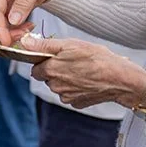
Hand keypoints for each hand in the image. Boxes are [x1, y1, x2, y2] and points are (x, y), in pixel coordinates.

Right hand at [0, 0, 64, 44]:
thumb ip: (24, 2)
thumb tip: (13, 20)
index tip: (5, 40)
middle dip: (4, 31)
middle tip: (21, 38)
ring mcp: (7, 1)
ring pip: (1, 23)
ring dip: (11, 32)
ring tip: (28, 31)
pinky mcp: (14, 8)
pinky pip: (10, 23)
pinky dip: (17, 29)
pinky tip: (28, 28)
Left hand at [25, 37, 145, 109]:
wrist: (121, 79)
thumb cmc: (97, 58)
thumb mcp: (70, 45)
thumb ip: (44, 45)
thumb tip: (25, 42)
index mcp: (50, 70)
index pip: (36, 69)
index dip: (44, 62)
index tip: (56, 57)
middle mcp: (55, 86)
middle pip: (47, 78)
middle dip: (55, 71)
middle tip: (72, 62)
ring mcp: (66, 97)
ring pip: (59, 87)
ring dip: (66, 80)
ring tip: (83, 70)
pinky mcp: (78, 103)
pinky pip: (71, 95)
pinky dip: (77, 89)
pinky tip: (88, 81)